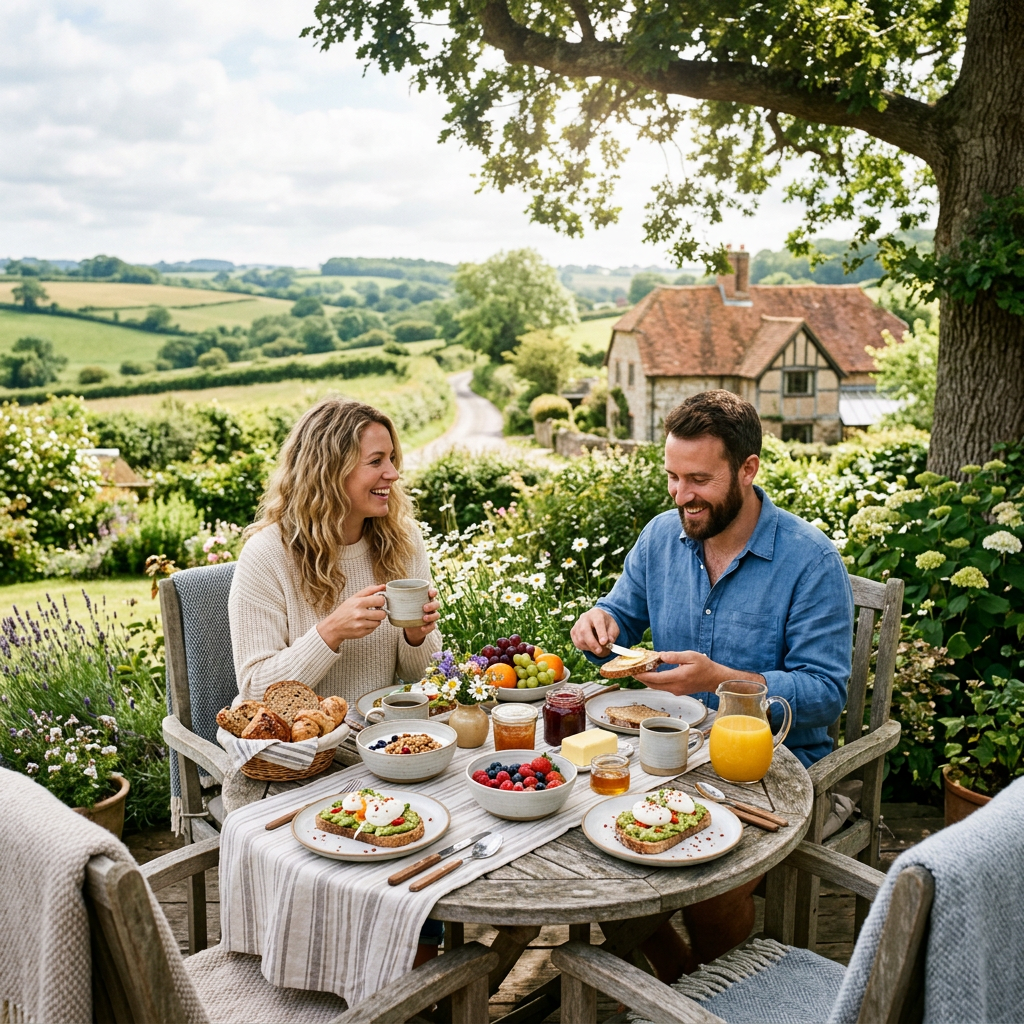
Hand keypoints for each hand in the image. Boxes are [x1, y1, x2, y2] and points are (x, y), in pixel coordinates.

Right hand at [317, 584, 387, 650]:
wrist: (334, 626)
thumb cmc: (344, 610)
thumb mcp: (354, 597)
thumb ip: (370, 590)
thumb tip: (383, 586)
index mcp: (359, 603)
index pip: (381, 600)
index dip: (380, 601)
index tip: (377, 602)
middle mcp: (360, 614)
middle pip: (382, 613)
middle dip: (380, 611)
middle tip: (373, 610)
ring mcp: (361, 625)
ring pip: (379, 622)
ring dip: (375, 619)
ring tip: (367, 617)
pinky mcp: (361, 633)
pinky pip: (374, 629)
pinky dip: (371, 626)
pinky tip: (364, 623)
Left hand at [404, 587, 439, 646]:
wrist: (410, 627)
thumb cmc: (407, 611)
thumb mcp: (403, 604)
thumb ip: (398, 597)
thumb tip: (385, 589)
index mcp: (425, 599)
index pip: (433, 593)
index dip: (433, 592)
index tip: (430, 593)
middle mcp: (431, 607)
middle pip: (436, 604)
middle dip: (432, 605)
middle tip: (424, 607)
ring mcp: (431, 616)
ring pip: (436, 615)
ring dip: (431, 616)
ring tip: (423, 618)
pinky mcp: (430, 626)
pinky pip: (432, 626)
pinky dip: (428, 627)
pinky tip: (422, 628)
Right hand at [570, 608, 619, 656]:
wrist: (596, 619)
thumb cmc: (606, 624)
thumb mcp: (613, 627)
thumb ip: (612, 634)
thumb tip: (609, 641)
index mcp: (596, 614)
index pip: (598, 623)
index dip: (601, 633)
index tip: (604, 642)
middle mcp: (585, 618)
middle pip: (584, 631)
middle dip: (592, 643)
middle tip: (599, 651)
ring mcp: (577, 625)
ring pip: (580, 639)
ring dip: (590, 647)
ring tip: (599, 648)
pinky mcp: (573, 632)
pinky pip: (577, 643)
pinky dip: (585, 648)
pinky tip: (591, 645)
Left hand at [634, 652, 762, 695]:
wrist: (714, 679)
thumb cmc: (705, 666)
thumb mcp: (691, 656)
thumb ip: (675, 656)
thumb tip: (661, 656)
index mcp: (678, 677)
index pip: (656, 678)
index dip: (643, 675)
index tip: (633, 670)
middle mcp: (676, 686)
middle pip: (653, 685)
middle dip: (641, 678)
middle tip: (632, 669)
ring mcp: (676, 690)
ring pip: (656, 687)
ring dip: (647, 679)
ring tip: (639, 669)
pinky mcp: (677, 690)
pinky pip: (662, 686)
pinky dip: (654, 680)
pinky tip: (652, 672)